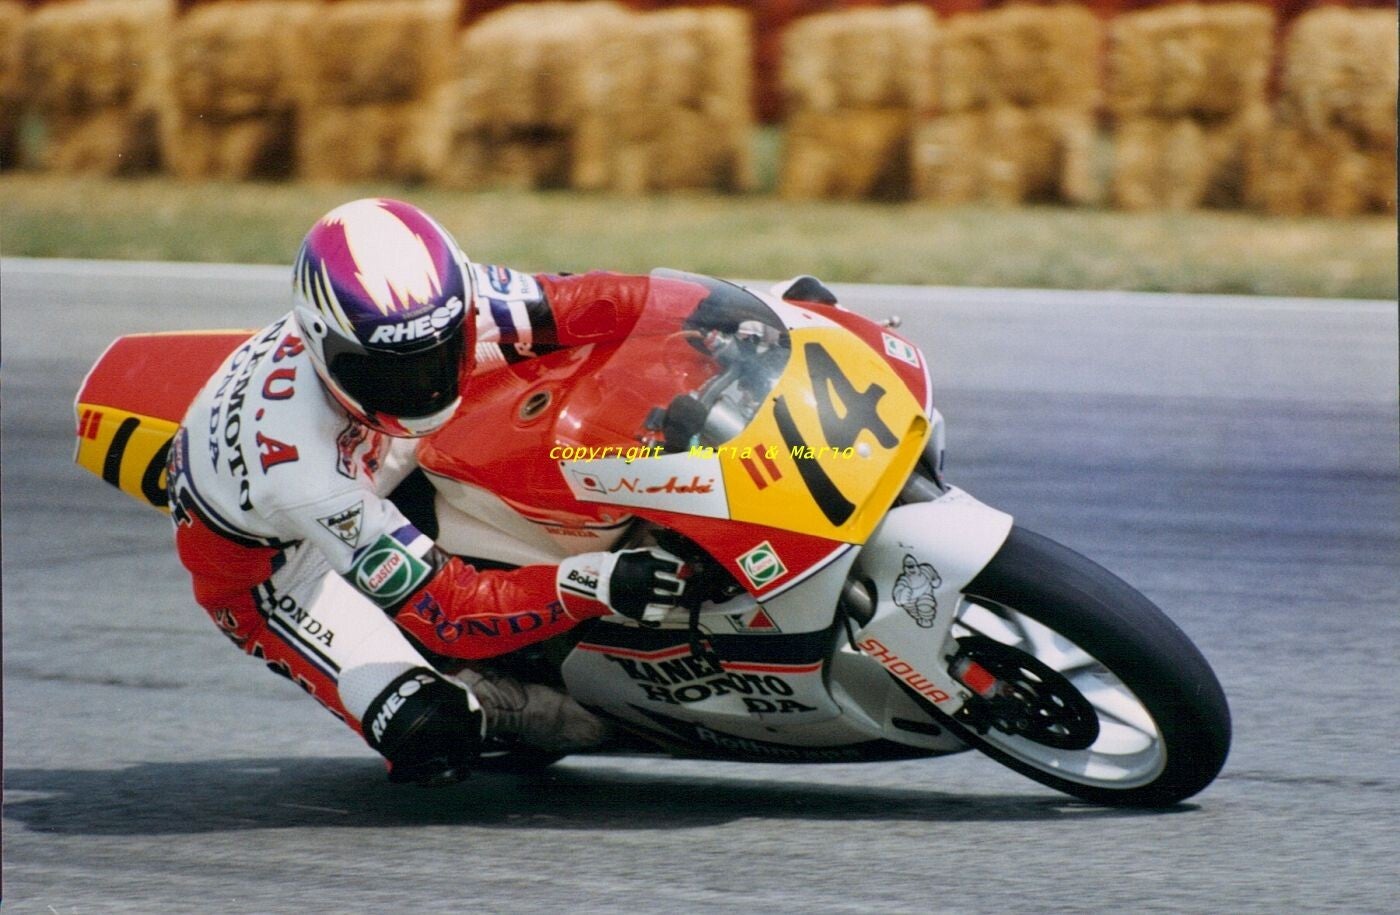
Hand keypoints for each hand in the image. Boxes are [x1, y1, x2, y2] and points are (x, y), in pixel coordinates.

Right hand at [557, 548, 686, 622]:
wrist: (599, 580)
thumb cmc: (624, 565)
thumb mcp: (641, 555)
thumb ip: (663, 558)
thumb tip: (686, 567)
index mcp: (649, 564)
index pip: (677, 567)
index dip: (683, 570)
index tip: (682, 572)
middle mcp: (647, 581)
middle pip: (677, 586)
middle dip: (679, 586)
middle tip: (676, 585)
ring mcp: (643, 598)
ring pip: (671, 602)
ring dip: (672, 599)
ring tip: (666, 595)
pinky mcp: (638, 612)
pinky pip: (660, 615)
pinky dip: (662, 611)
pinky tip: (657, 605)